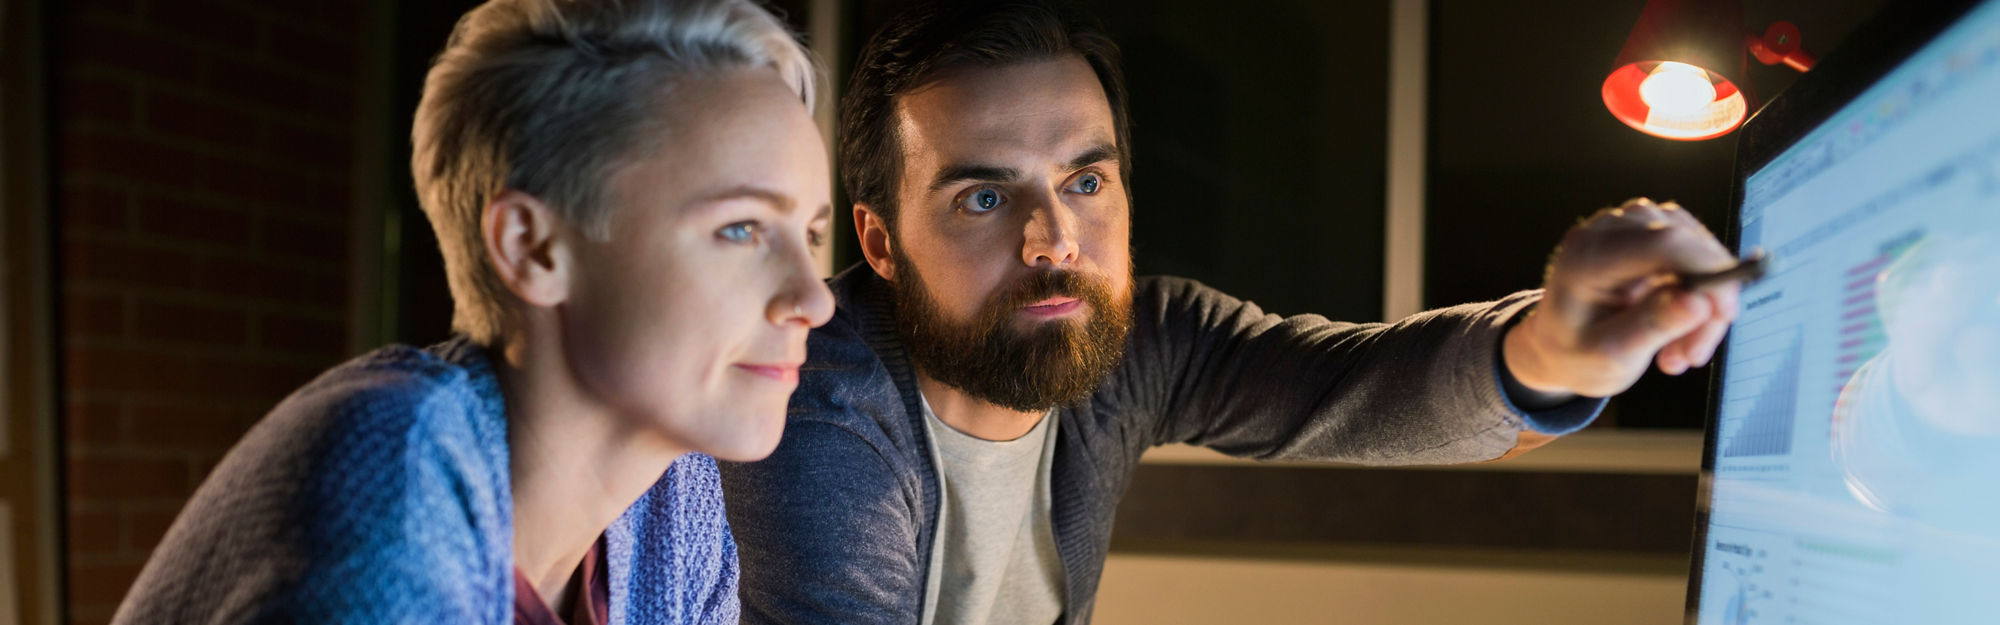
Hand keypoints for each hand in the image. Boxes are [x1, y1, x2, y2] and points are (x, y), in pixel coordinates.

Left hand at [1504, 198, 1742, 397]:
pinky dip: (1700, 295)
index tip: (1724, 315)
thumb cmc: (1575, 354)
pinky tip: (1680, 331)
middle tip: (1692, 357)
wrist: (1556, 348)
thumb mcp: (1608, 356)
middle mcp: (1607, 230)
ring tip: (1679, 353)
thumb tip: (1699, 301)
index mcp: (1586, 256)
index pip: (1664, 241)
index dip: (1707, 270)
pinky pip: (1696, 255)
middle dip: (1707, 300)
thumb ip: (1650, 326)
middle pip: (1687, 243)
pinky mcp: (1649, 234)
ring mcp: (1629, 227)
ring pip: (1699, 249)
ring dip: (1704, 304)